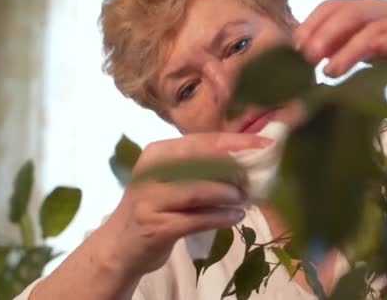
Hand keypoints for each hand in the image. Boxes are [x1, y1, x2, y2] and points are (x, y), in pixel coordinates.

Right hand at [93, 133, 272, 278]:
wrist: (121, 245)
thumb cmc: (156, 207)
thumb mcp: (171, 179)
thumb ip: (200, 167)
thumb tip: (246, 159)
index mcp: (158, 153)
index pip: (202, 141)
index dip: (236, 142)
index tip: (265, 144)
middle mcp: (151, 171)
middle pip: (201, 162)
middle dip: (233, 170)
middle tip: (253, 179)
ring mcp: (150, 199)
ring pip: (198, 190)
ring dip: (228, 195)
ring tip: (245, 199)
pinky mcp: (156, 226)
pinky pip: (197, 219)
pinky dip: (220, 217)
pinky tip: (236, 217)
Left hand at [293, 0, 386, 77]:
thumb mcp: (367, 50)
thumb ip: (341, 49)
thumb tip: (308, 59)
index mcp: (366, 9)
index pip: (332, 6)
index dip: (311, 23)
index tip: (295, 46)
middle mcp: (383, 8)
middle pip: (349, 13)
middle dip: (325, 34)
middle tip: (308, 58)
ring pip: (373, 27)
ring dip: (349, 49)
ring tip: (330, 72)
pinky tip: (376, 53)